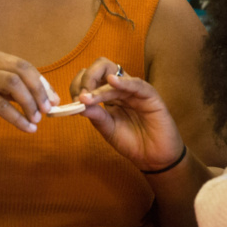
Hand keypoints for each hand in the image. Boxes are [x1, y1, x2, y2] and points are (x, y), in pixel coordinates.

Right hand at [0, 49, 58, 135]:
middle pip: (21, 71)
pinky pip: (1, 107)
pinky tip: (27, 128)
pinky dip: (18, 119)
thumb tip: (45, 98)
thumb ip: (12, 89)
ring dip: (29, 104)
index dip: (42, 83)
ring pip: (13, 85)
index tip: (53, 100)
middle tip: (47, 109)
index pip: (24, 65)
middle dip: (38, 90)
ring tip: (36, 119)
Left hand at [72, 58, 184, 173]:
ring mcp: (135, 90)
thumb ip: (95, 116)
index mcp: (109, 96)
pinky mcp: (150, 95)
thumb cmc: (132, 143)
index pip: (91, 79)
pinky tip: (112, 82)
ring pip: (114, 74)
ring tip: (88, 97)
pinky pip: (136, 84)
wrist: (153, 158)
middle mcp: (121, 89)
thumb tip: (77, 104)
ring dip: (98, 85)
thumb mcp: (108, 129)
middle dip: (87, 79)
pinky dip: (123, 81)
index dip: (79, 85)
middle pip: (101, 68)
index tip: (73, 101)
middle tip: (81, 97)